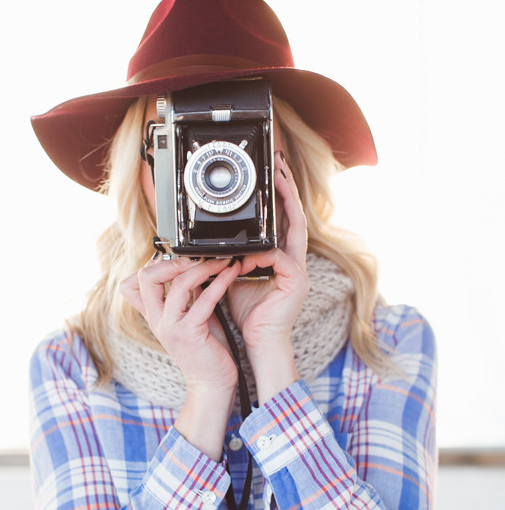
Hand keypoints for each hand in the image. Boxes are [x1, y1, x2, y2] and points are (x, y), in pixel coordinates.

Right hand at [120, 255, 241, 458]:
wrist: (212, 384)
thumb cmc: (205, 351)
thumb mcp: (188, 320)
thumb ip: (184, 298)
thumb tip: (191, 269)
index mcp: (154, 317)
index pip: (131, 285)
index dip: (149, 266)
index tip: (174, 258)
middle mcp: (158, 321)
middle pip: (146, 278)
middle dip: (172, 261)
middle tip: (196, 256)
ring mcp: (171, 327)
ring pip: (177, 284)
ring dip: (202, 267)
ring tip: (221, 261)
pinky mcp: (190, 334)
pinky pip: (203, 299)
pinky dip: (219, 282)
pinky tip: (231, 274)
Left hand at [228, 152, 309, 401]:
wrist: (258, 343)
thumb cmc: (247, 315)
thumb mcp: (232, 278)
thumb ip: (228, 257)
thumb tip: (211, 241)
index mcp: (280, 259)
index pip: (282, 221)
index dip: (278, 197)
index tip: (271, 176)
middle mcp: (293, 261)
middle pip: (295, 216)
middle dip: (288, 189)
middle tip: (279, 165)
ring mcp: (299, 271)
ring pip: (296, 228)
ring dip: (286, 204)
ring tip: (278, 183)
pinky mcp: (297, 283)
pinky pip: (280, 258)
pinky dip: (263, 253)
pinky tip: (247, 255)